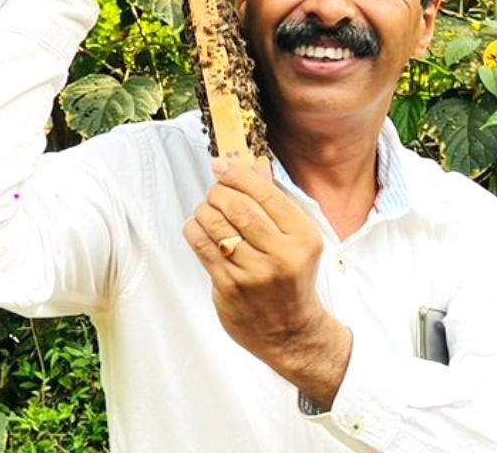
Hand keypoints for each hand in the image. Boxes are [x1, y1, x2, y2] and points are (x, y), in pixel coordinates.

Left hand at [182, 157, 351, 406]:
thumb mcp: (296, 239)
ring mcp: (254, 273)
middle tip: (214, 192)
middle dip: (218, 192)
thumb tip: (253, 164)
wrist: (291, 332)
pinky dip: (194, 230)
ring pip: (216, 225)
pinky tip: (197, 228)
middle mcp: (281, 255)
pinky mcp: (229, 287)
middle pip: (238, 207)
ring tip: (206, 210)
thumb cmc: (292, 279)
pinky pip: (202, 247)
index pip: (265, 194)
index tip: (222, 166)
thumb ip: (274, 202)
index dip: (238, 175)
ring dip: (204, 210)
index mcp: (302, 238)